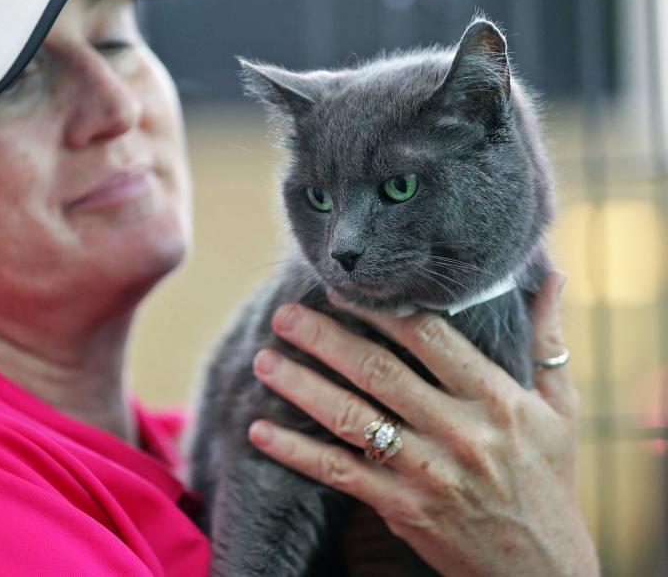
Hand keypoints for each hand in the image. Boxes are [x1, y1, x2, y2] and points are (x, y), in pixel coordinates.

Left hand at [246, 271, 599, 576]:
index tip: (340, 289)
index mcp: (497, 398)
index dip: (381, 309)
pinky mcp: (403, 509)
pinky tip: (261, 432)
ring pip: (352, 419)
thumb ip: (546, 339)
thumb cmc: (550, 480)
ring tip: (264, 362)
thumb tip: (551, 275)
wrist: (544, 570)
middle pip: (379, 372)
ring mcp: (429, 473)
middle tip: (283, 315)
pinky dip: (297, 453)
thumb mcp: (560, 408)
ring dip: (301, 388)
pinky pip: (340, 473)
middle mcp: (461, 432)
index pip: (430, 338)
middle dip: (325, 340)